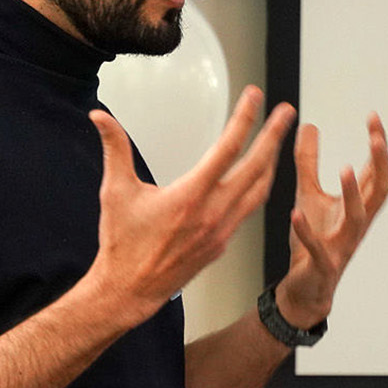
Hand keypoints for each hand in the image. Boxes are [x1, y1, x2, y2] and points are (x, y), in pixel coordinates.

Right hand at [88, 87, 295, 321]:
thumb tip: (100, 116)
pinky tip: (260, 177)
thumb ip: (114, 148)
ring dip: (272, 161)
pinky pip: (249, 210)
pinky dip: (260, 188)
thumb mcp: (116, 191)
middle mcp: (213, 212)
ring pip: (259, 190)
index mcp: (191, 195)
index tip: (255, 97)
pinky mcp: (222, 243)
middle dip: (275, 136)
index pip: (227, 148)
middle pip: (256, 167)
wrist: (130, 290)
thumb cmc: (122, 244)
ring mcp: (222, 230)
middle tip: (287, 112)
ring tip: (279, 139)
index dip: (244, 119)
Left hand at [277, 113, 387, 328]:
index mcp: (355, 207)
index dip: (378, 146)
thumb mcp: (308, 195)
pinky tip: (295, 214)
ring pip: (356, 219)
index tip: (374, 118)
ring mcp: (341, 246)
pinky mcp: (322, 265)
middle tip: (376, 137)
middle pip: (378, 191)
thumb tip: (310, 126)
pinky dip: (306, 231)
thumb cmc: (312, 242)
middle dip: (380, 163)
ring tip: (346, 168)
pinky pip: (316, 247)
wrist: (305, 288)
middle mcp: (355, 224)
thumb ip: (309, 162)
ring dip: (352, 194)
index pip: (374, 172)